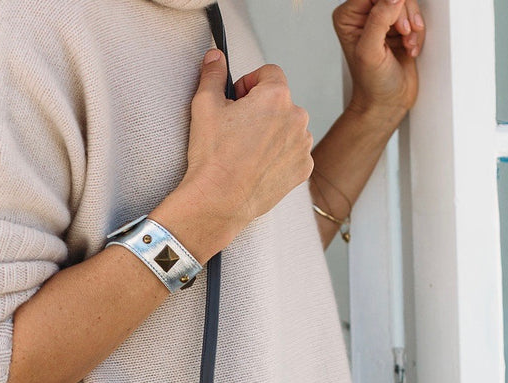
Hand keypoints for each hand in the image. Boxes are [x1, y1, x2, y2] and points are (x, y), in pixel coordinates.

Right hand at [179, 51, 314, 234]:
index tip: (237, 98)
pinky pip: (293, 153)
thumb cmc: (213, 156)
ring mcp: (302, 146)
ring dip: (272, 132)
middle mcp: (297, 118)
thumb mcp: (205, 105)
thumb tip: (215, 58)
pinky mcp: (302, 170)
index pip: (269, 73)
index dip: (250, 83)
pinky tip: (257, 166)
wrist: (219, 200)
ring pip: (288, 128)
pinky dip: (279, 155)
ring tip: (247, 150)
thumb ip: (213, 74)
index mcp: (277, 96)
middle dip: (261, 109)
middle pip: (280, 101)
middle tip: (238, 129)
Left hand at [332, 0, 425, 128]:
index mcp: (349, 16)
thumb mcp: (370, 52)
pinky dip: (417, 32)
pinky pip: (414, 15)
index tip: (399, 24)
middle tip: (404, 33)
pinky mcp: (398, 27)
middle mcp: (364, 15)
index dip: (390, 2)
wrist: (387, 103)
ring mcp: (383, 20)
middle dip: (403, 13)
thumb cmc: (372, 85)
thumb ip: (379, 20)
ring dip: (412, 23)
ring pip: (406, 2)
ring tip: (407, 44)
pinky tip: (410, 48)